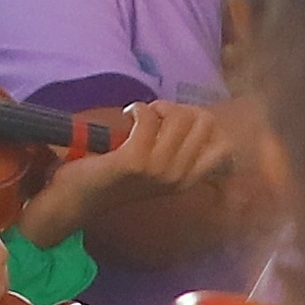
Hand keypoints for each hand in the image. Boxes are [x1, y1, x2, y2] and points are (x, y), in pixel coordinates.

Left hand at [22, 96, 246, 243]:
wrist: (79, 197)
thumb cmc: (117, 178)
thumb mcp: (159, 169)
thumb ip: (180, 149)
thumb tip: (197, 115)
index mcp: (189, 180)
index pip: (225, 146)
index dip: (205, 123)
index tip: (180, 123)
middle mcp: (179, 177)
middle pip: (204, 121)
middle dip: (181, 108)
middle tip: (157, 116)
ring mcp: (159, 170)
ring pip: (179, 116)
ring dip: (158, 106)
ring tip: (142, 116)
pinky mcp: (134, 162)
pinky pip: (147, 118)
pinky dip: (138, 109)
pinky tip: (128, 116)